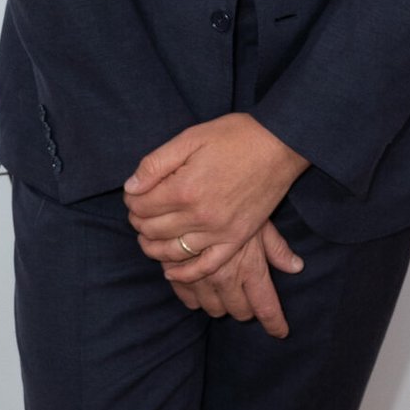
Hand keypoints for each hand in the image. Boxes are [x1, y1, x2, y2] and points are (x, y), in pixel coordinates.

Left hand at [123, 113, 310, 282]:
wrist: (279, 145)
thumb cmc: (234, 136)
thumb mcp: (189, 138)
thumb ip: (155, 163)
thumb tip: (131, 188)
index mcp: (184, 189)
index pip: (140, 206)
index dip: (131, 200)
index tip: (135, 193)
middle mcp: (199, 215)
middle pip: (152, 230)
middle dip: (139, 221)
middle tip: (140, 211)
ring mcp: (219, 231)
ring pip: (172, 251)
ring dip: (153, 246)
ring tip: (149, 236)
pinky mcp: (237, 238)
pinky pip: (206, 266)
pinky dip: (185, 273)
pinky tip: (171, 271)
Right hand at [166, 219, 303, 337]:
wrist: (189, 197)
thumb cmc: (231, 206)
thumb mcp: (259, 224)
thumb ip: (277, 249)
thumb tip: (296, 266)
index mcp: (250, 268)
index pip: (266, 308)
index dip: (275, 324)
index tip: (280, 332)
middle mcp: (227, 279)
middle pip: (240, 312)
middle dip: (246, 307)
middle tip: (246, 294)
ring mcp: (202, 280)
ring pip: (215, 309)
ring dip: (221, 302)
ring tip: (224, 287)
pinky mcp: (179, 276)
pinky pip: (190, 301)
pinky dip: (197, 297)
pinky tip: (202, 284)